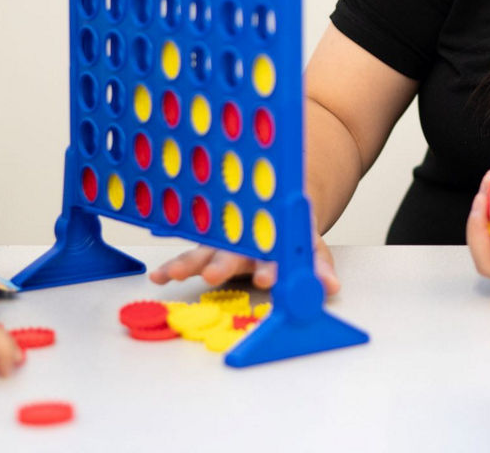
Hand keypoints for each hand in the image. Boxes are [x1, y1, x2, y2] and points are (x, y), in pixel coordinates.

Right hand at [148, 234, 339, 296]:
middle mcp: (247, 239)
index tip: (266, 280)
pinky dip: (173, 265)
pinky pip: (190, 254)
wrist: (276, 202)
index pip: (273, 253)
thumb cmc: (292, 232)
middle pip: (234, 251)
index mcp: (275, 239)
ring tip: (173, 274)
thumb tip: (331, 287)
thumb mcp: (311, 247)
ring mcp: (225, 241)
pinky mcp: (209, 246)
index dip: (270, 267)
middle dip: (223, 264)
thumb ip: (318, 268)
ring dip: (189, 262)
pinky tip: (158, 275)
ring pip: (206, 249)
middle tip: (212, 275)